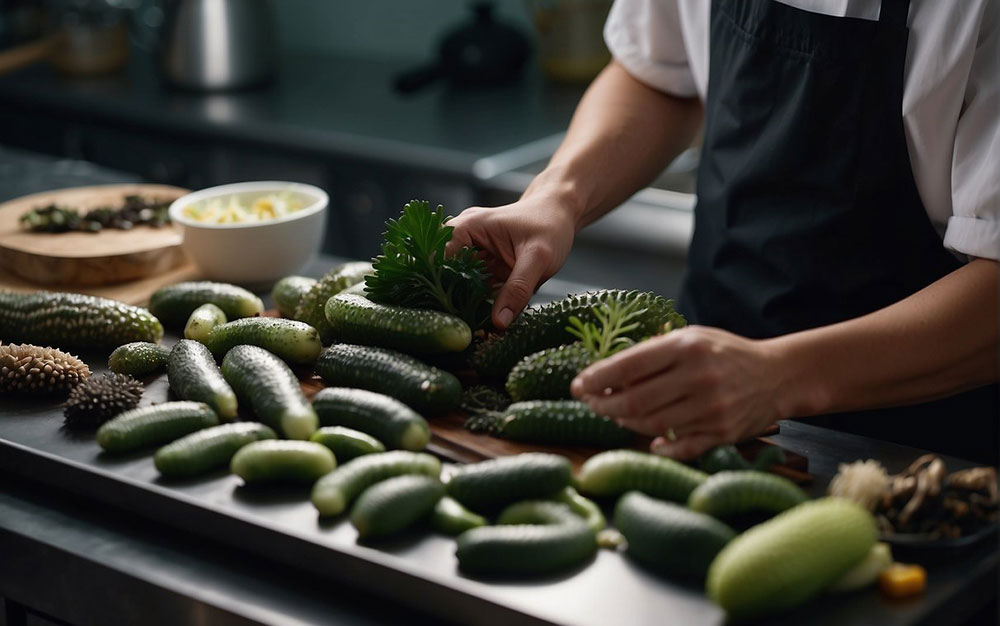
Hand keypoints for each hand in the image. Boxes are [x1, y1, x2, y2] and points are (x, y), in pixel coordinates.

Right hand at [446, 195, 575, 328]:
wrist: (560, 215)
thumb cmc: (550, 225)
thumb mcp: (538, 257)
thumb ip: (518, 289)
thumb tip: (499, 322)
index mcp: (468, 227)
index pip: (438, 260)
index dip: (442, 286)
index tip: (451, 313)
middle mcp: (463, 238)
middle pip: (443, 274)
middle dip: (450, 298)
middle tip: (461, 323)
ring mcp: (472, 253)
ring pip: (456, 283)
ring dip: (462, 303)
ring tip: (469, 324)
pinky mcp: (483, 266)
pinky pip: (472, 287)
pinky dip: (475, 302)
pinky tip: (480, 317)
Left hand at [570, 326, 789, 459]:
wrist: (779, 375)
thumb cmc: (726, 353)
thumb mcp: (692, 337)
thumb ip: (654, 352)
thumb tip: (608, 373)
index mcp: (686, 347)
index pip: (628, 366)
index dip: (596, 379)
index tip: (578, 386)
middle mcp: (698, 377)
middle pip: (633, 401)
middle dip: (603, 405)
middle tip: (591, 404)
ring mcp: (711, 408)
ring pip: (650, 425)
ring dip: (624, 423)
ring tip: (615, 416)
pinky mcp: (721, 434)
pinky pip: (678, 447)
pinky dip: (658, 447)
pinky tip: (649, 440)